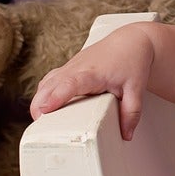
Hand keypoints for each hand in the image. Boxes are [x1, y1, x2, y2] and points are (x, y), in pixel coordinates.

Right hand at [28, 25, 155, 141]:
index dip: (55, 97)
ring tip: (40, 121)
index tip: (44, 110)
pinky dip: (43, 93)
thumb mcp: (136, 89)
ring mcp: (70, 66)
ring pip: (46, 82)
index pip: (69, 84)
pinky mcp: (68, 68)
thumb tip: (126, 134)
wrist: (131, 40)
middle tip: (39, 126)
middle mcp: (77, 67)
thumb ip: (131, 112)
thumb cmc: (132, 61)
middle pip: (50, 85)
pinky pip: (49, 80)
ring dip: (39, 99)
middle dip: (39, 104)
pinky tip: (44, 107)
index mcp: (92, 73)